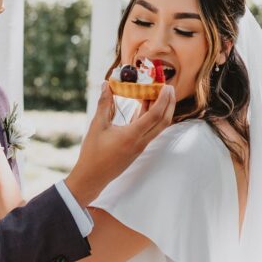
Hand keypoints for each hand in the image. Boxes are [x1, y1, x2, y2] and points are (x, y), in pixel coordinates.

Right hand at [64, 82, 175, 205]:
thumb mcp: (97, 126)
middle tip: (167, 88)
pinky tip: (143, 106)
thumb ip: (103, 104)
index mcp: (132, 136)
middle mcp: (140, 142)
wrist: (92, 177)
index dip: (163, 99)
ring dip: (160, 110)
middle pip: (163, 121)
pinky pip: (149, 130)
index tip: (166, 86)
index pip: (155, 115)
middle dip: (169, 103)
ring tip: (155, 93)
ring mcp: (140, 146)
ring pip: (158, 126)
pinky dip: (150, 117)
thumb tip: (106, 84)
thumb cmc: (92, 153)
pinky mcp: (137, 148)